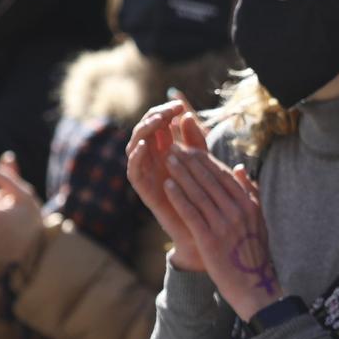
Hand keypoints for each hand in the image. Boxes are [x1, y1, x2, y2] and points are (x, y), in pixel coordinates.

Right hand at [128, 101, 204, 270]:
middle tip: (168, 111)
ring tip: (157, 122)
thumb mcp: (204, 165)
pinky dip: (135, 157)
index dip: (165, 112)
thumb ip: (196, 141)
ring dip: (143, 131)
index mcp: (166, 151)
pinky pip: (132, 172)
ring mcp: (148, 176)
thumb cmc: (206, 198)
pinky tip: (145, 145)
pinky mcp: (144, 191)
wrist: (204, 232)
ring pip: (134, 147)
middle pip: (144, 131)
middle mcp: (153, 162)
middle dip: (154, 117)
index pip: (158, 124)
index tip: (180, 105)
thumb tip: (188, 115)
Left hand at [162, 141, 279, 319]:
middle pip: (209, 179)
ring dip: (181, 173)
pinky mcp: (209, 239)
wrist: (254, 287)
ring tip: (168, 159)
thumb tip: (240, 167)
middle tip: (174, 147)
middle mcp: (237, 212)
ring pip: (198, 192)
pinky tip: (167, 184)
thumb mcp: (257, 220)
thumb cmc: (253, 254)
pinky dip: (178, 196)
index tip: (191, 148)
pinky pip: (191, 212)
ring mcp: (224, 225)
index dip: (205, 159)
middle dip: (190, 161)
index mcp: (249, 205)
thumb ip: (250, 193)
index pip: (224, 175)